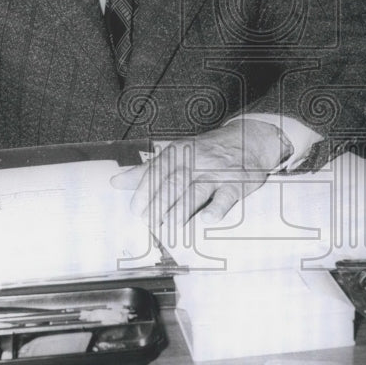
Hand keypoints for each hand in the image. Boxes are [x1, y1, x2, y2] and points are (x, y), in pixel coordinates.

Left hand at [111, 120, 290, 234]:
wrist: (248, 140)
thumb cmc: (206, 151)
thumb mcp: (176, 154)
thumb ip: (147, 170)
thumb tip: (116, 181)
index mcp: (180, 153)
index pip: (158, 171)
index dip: (145, 191)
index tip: (135, 210)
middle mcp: (197, 161)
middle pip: (175, 183)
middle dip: (160, 203)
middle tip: (150, 222)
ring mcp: (218, 172)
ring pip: (198, 190)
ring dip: (183, 208)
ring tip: (172, 224)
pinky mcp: (238, 183)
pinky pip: (227, 196)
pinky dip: (217, 208)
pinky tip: (207, 219)